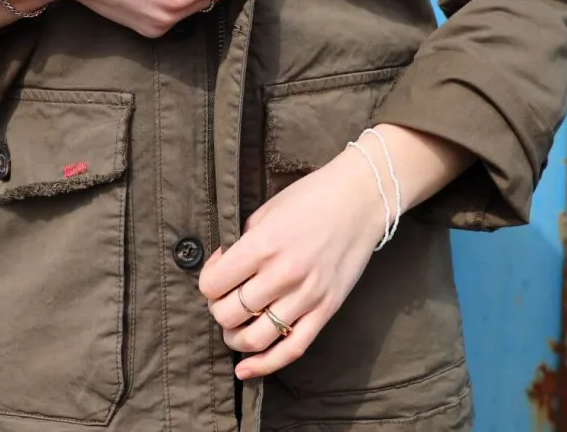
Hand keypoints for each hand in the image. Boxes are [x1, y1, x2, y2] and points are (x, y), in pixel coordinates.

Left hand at [199, 148, 385, 379]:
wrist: (359, 200)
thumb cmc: (310, 198)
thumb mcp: (266, 212)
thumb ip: (242, 243)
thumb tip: (221, 268)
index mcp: (263, 246)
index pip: (213, 284)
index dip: (207, 282)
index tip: (215, 274)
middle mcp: (283, 275)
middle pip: (229, 314)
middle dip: (218, 310)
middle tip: (223, 298)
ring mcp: (306, 296)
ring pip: (254, 338)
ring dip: (235, 338)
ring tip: (233, 327)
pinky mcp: (326, 310)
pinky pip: (291, 349)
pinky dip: (264, 365)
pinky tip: (245, 369)